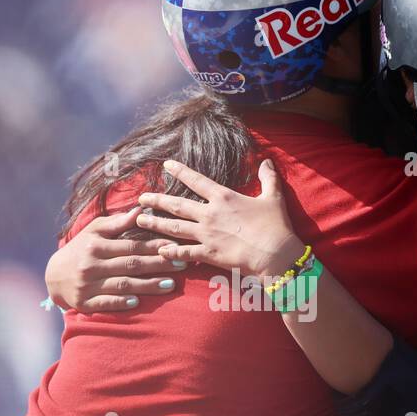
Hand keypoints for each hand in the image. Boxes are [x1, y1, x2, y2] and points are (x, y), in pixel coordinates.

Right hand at [44, 206, 185, 311]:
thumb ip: (118, 223)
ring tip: (170, 284)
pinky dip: (121, 302)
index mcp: (95, 245)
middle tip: (181, 265)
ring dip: (148, 285)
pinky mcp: (84, 303)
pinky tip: (137, 302)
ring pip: (122, 285)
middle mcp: (91, 265)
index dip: (154, 246)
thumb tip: (141, 209)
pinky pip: (105, 303)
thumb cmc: (81, 249)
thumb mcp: (94, 231)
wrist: (54, 276)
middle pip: (130, 264)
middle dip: (158, 265)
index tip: (175, 246)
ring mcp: (87, 285)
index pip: (131, 245)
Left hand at [134, 159, 305, 279]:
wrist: (276, 253)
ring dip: (156, 224)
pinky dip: (171, 252)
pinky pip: (184, 253)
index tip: (166, 166)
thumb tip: (267, 161)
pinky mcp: (208, 254)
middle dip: (157, 201)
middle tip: (140, 198)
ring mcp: (207, 235)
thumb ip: (268, 178)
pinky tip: (159, 251)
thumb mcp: (273, 197)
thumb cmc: (275, 225)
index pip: (196, 180)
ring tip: (140, 221)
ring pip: (174, 228)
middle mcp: (210, 214)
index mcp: (224, 197)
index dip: (180, 171)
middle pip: (177, 205)